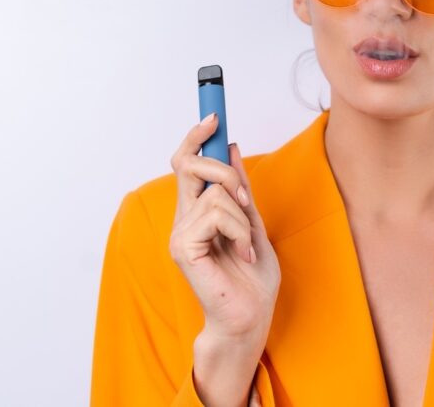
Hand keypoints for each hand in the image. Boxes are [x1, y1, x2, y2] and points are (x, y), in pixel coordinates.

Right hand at [169, 114, 280, 341]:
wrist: (250, 316)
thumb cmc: (252, 278)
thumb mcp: (253, 221)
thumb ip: (240, 188)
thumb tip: (231, 148)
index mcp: (195, 211)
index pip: (185, 163)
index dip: (196, 137)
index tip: (213, 116)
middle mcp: (182, 218)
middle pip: (190, 164)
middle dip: (226, 171)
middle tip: (247, 200)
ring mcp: (180, 233)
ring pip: (216, 193)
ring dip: (244, 217)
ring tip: (247, 244)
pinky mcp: (183, 247)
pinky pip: (217, 214)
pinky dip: (240, 231)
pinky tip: (242, 253)